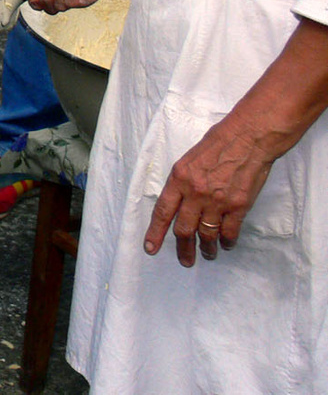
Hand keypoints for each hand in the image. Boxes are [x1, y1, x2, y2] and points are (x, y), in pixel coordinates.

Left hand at [144, 114, 273, 266]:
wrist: (247, 138)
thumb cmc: (216, 144)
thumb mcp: (187, 159)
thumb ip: (181, 183)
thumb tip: (178, 203)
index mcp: (179, 179)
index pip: (162, 212)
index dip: (156, 232)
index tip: (150, 248)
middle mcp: (195, 193)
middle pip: (184, 229)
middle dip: (183, 248)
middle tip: (185, 260)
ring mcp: (218, 201)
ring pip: (207, 235)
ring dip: (206, 249)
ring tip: (207, 255)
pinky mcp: (238, 206)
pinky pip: (229, 232)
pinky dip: (227, 241)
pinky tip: (226, 245)